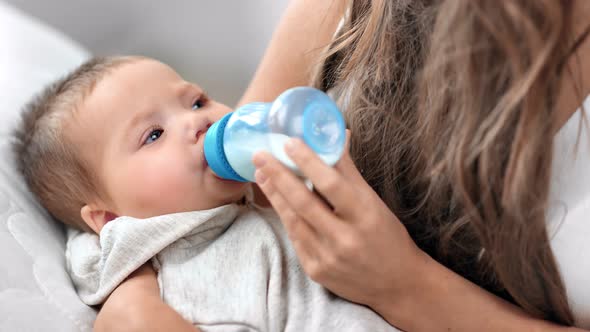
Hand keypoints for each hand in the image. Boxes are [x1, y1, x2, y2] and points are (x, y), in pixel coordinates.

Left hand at [252, 132, 425, 309]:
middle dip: (278, 175)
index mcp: (365, 216)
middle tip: (260, 155)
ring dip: (274, 194)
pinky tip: (275, 199)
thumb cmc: (387, 236)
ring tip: (261, 173)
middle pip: (304, 202)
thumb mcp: (374, 202)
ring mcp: (328, 257)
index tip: (290, 143)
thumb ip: (350, 171)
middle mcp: (345, 238)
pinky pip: (295, 238)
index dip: (309, 162)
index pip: (332, 184)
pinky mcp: (316, 271)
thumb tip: (335, 135)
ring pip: (293, 220)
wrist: (397, 284)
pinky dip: (284, 216)